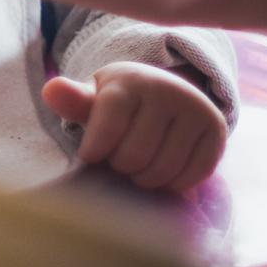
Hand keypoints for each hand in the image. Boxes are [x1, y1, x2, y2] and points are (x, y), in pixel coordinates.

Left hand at [41, 62, 227, 191]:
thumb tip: (51, 90)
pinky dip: (171, 184)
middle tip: (120, 156)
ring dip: (144, 179)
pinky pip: (189, 177)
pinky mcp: (216, 130)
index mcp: (131, 81)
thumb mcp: (94, 98)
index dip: (95, 151)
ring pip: (161, 171)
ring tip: (139, 164)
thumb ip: (73, 100)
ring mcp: (196, 108)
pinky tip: (163, 168)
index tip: (92, 153)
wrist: (166, 93)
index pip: (107, 128)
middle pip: (133, 157)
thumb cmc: (120, 103)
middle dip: (120, 166)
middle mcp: (167, 89)